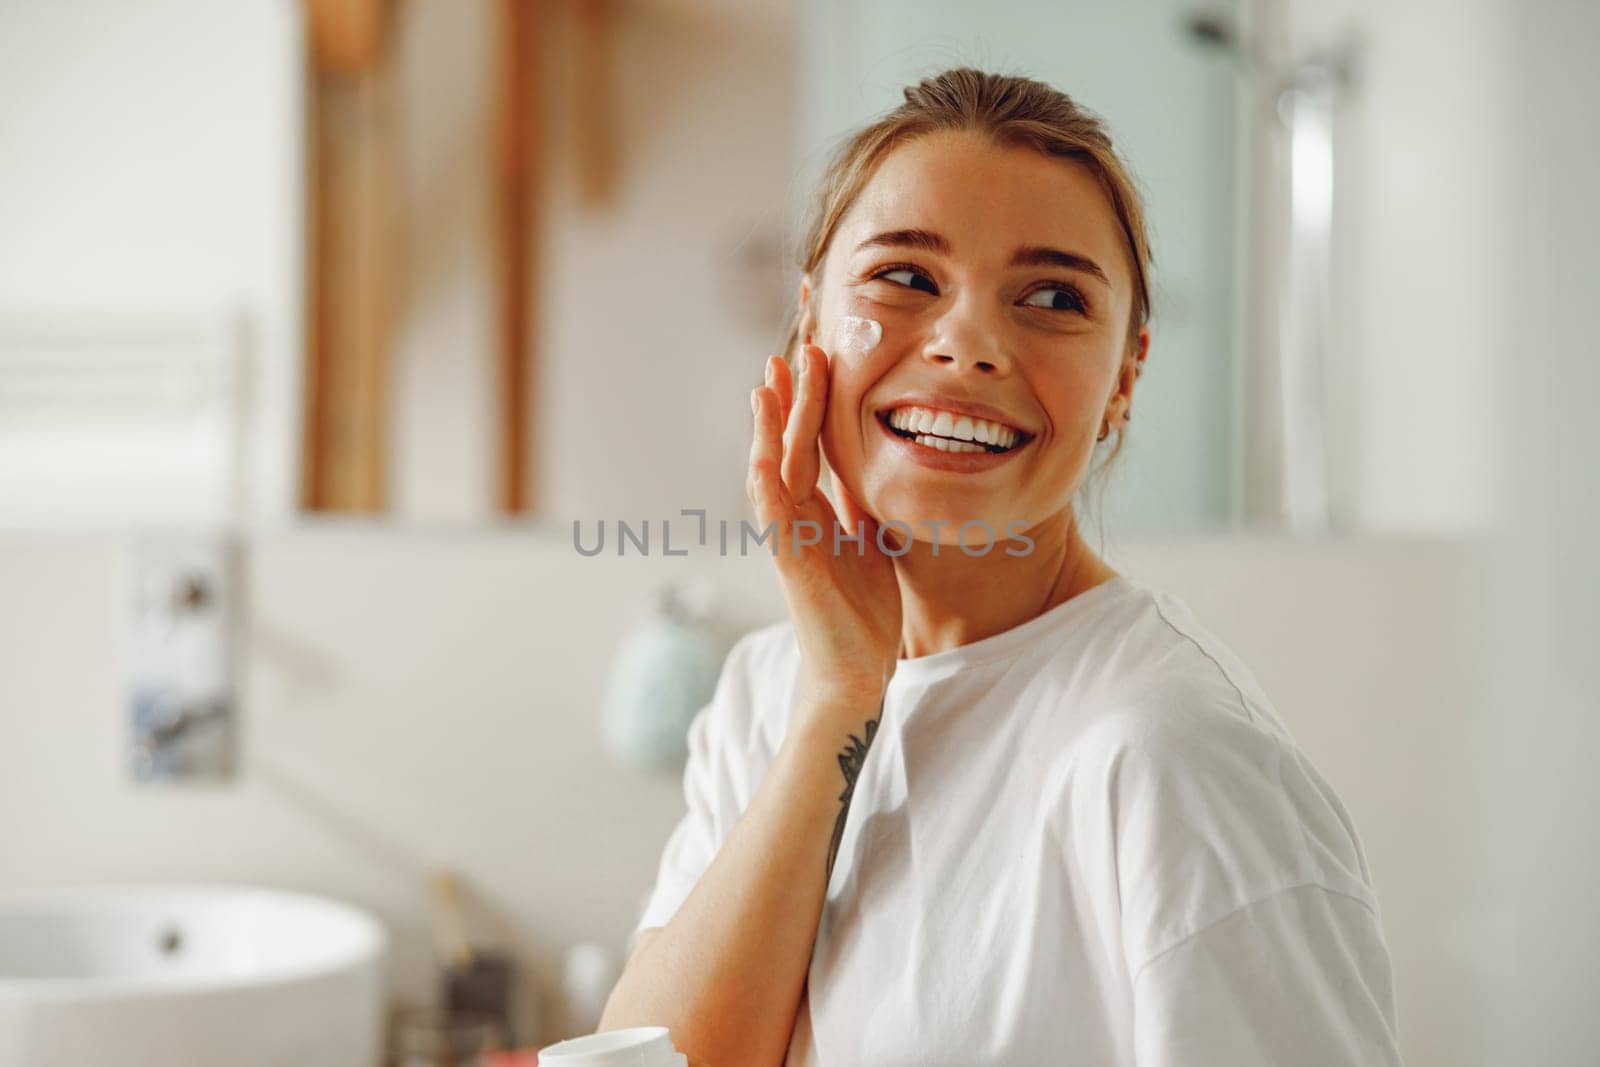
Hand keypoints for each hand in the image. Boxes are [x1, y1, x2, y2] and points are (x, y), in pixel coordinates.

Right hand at [747, 344, 902, 709]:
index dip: (811, 402)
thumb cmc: (861, 611)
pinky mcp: (791, 565)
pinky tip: (762, 457)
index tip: (816, 357)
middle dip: (791, 398)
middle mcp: (798, 518)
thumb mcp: (869, 543)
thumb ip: (859, 508)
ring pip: (773, 472)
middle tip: (794, 349)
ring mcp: (790, 539)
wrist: (858, 668)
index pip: (811, 444)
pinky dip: (766, 486)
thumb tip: (864, 472)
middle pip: (790, 446)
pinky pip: (774, 520)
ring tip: (767, 386)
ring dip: (769, 430)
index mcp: (818, 510)